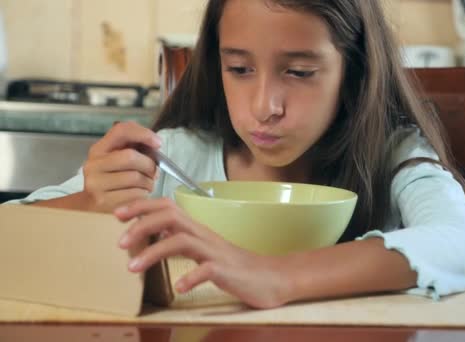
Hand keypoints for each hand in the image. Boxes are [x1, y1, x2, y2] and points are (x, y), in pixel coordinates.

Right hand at [82, 121, 160, 211]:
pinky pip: (135, 195)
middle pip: (131, 157)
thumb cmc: (114, 181)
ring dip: (149, 182)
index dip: (142, 133)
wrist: (93, 208)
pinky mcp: (104, 202)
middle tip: (154, 173)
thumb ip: (134, 148)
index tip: (158, 143)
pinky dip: (144, 195)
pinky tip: (139, 196)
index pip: (120, 131)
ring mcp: (96, 184)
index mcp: (98, 149)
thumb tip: (156, 144)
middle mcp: (93, 165)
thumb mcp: (119, 161)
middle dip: (149, 165)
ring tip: (146, 186)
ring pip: (136, 178)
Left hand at [114, 198, 291, 308]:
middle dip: (142, 224)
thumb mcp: (203, 250)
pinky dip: (190, 277)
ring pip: (181, 241)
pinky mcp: (226, 271)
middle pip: (171, 217)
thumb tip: (154, 233)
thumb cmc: (234, 266)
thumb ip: (181, 239)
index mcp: (197, 230)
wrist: (270, 278)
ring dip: (154, 251)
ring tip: (132, 268)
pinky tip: (180, 287)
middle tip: (119, 241)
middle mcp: (204, 236)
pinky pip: (206, 270)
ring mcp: (215, 252)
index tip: (117, 214)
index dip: (141, 207)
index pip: (167, 207)